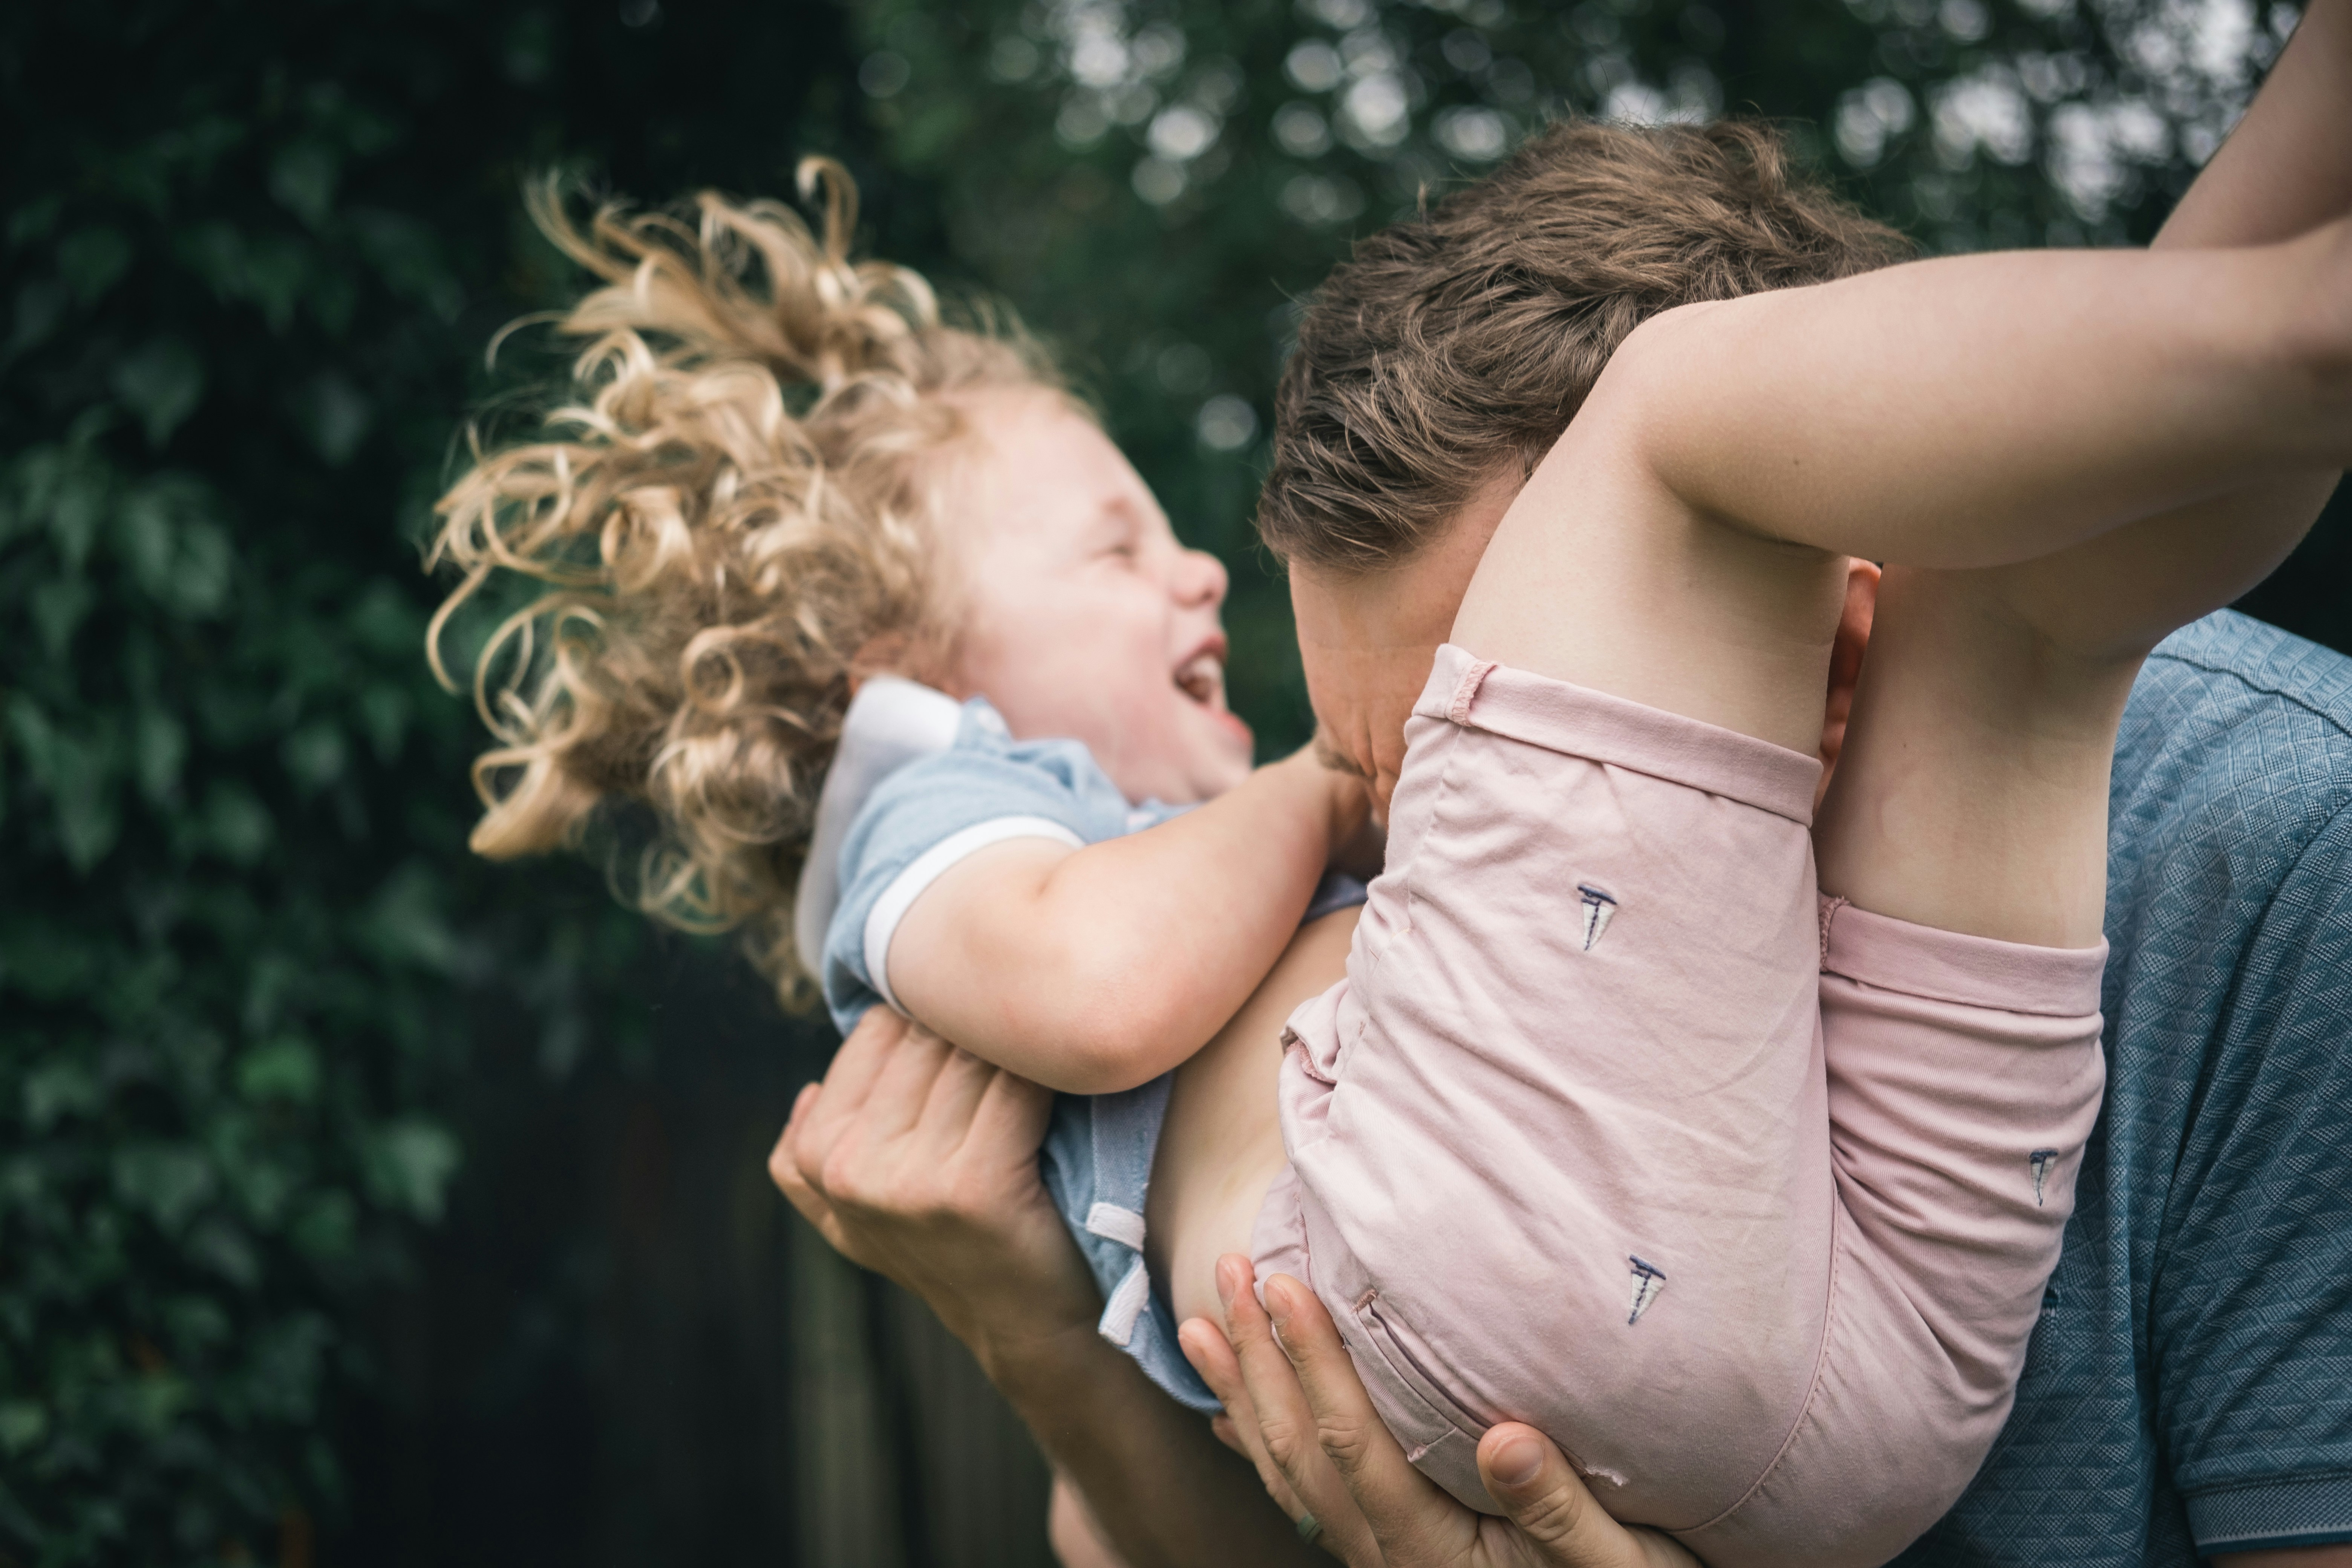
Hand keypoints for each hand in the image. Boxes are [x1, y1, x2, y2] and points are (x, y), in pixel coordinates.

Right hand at [769, 1006, 1098, 1366]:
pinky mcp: (973, 1187)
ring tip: (1047, 1062)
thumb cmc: (950, 1246)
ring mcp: (907, 1180)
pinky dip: (1052, 1075)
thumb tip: (809, 1090)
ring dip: (1018, 1048)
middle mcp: (848, 1167)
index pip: (879, 1029)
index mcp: (814, 1156)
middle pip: (926, 1036)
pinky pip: (1018, 1087)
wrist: (1022, 1322)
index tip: (977, 1047)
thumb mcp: (855, 1216)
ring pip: (972, 1055)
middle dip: (978, 1032)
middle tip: (1023, 1046)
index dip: (937, 1024)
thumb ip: (814, 1158)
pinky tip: (1068, 1086)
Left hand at [1180, 1256, 1698, 1567]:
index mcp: (1431, 1550)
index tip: (1282, 1284)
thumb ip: (1558, 1506)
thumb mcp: (1617, 1559)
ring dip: (1243, 1393)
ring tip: (1202, 1324)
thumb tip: (1505, 1439)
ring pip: (1289, 1470)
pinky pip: (1303, 1497)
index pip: (1353, 1442)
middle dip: (1260, 1357)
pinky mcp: (1387, 1552)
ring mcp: (1380, 1558)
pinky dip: (1261, 1448)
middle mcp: (1389, 1557)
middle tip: (1229, 1271)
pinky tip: (1233, 1417)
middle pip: (1303, 1448)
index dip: (1315, 1361)